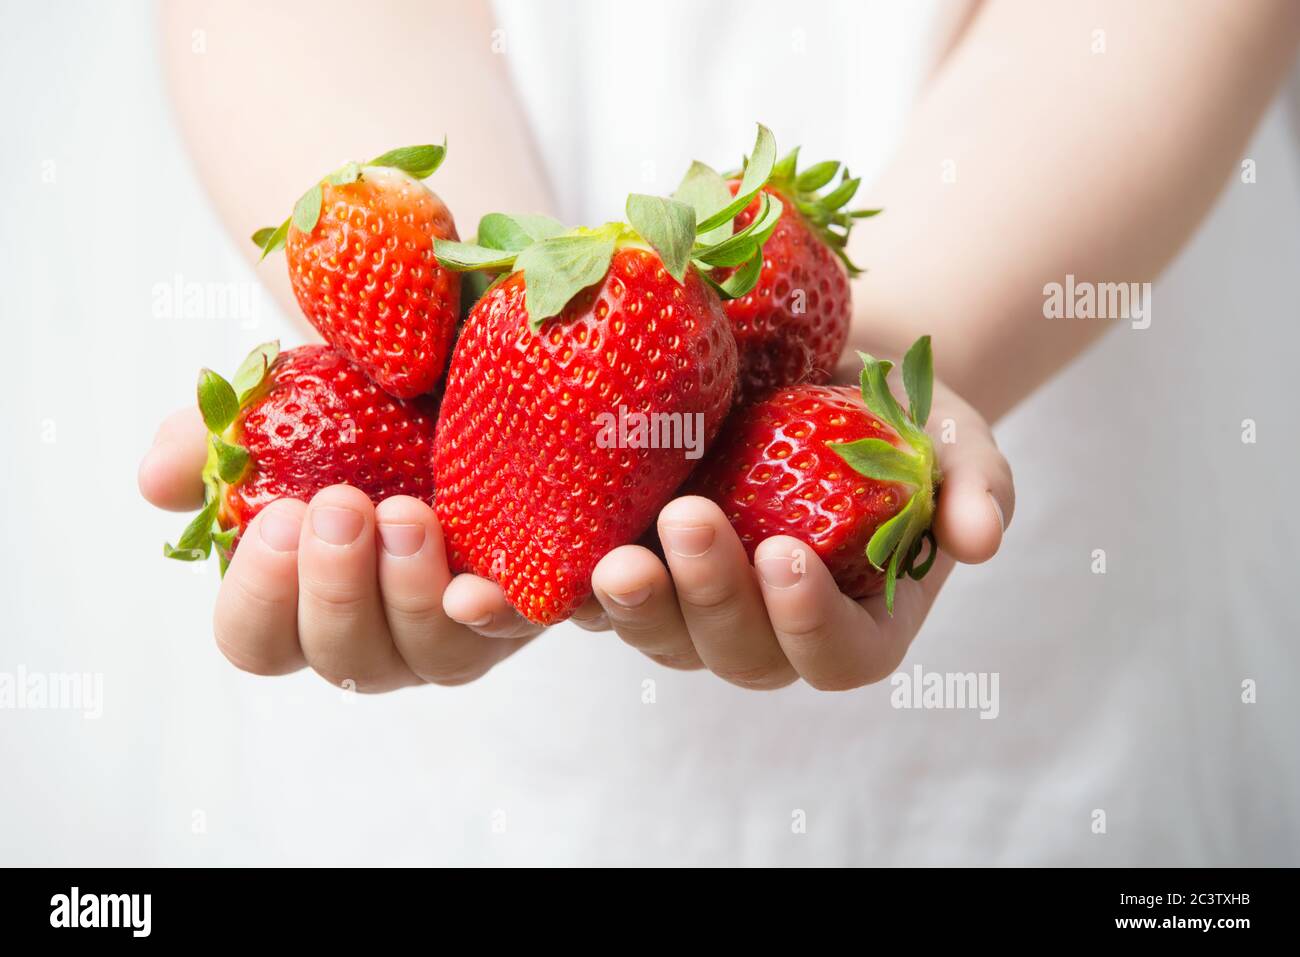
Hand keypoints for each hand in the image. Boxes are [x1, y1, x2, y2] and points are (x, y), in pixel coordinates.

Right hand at [138, 408, 553, 690]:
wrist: (472, 374)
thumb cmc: (371, 406)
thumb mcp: (291, 402)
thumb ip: (217, 439)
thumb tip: (159, 484)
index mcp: (307, 600)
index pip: (258, 642)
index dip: (260, 596)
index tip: (277, 517)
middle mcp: (383, 632)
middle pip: (344, 660)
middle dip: (335, 590)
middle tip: (342, 506)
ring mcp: (461, 628)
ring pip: (431, 657)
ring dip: (411, 593)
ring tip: (409, 513)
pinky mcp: (533, 605)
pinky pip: (532, 631)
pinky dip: (517, 611)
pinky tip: (502, 580)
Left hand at [583, 377, 1013, 690]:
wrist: (810, 365)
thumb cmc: (892, 413)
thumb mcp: (949, 437)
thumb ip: (975, 485)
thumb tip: (983, 540)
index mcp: (855, 619)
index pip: (838, 655)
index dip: (810, 623)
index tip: (787, 554)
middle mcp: (769, 628)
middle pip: (736, 652)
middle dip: (710, 597)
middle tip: (689, 522)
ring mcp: (696, 604)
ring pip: (660, 634)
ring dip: (632, 606)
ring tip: (613, 554)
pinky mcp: (638, 564)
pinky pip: (592, 597)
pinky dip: (557, 594)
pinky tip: (526, 572)